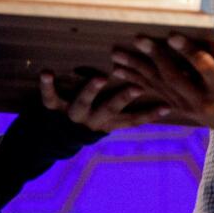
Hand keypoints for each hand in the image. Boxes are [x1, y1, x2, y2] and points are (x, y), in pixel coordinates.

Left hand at [39, 72, 170, 132]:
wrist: (49, 141)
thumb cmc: (84, 122)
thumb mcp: (104, 121)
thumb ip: (122, 110)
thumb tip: (157, 94)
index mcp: (106, 123)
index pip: (131, 120)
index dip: (148, 115)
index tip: (166, 106)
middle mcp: (91, 120)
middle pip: (109, 109)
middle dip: (123, 98)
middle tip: (136, 87)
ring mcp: (72, 114)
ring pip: (83, 102)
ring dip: (92, 90)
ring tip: (100, 77)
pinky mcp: (52, 108)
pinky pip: (49, 96)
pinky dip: (47, 85)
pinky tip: (47, 71)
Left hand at [111, 25, 213, 136]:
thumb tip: (208, 22)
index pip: (204, 67)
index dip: (188, 52)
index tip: (173, 34)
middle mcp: (203, 100)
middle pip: (175, 78)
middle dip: (155, 58)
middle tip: (138, 38)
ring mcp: (188, 108)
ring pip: (160, 87)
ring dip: (136, 70)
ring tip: (118, 56)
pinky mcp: (179, 109)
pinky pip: (155, 94)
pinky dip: (136, 82)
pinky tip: (119, 72)